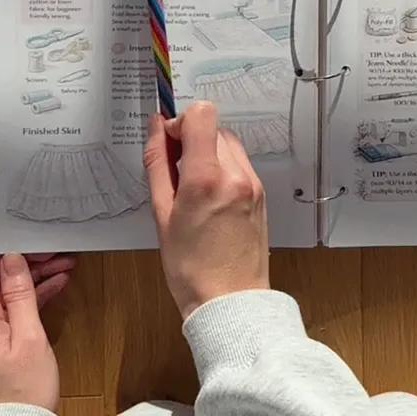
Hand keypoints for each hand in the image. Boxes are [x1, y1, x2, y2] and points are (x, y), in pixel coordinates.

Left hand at [0, 191, 74, 411]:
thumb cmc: (23, 388)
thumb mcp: (28, 336)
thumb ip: (21, 293)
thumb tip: (15, 258)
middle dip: (20, 249)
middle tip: (46, 234)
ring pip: (5, 284)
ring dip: (32, 270)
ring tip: (64, 259)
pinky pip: (11, 303)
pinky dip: (33, 291)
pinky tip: (56, 281)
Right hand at [144, 101, 269, 320]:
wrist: (231, 301)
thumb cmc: (190, 267)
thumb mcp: (161, 215)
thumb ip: (157, 164)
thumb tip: (155, 129)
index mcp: (207, 178)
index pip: (202, 115)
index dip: (180, 122)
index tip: (168, 143)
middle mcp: (236, 174)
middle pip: (214, 127)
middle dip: (191, 139)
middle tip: (176, 170)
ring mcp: (253, 182)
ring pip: (228, 143)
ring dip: (208, 152)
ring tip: (193, 187)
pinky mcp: (262, 192)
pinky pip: (239, 162)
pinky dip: (222, 167)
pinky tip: (210, 197)